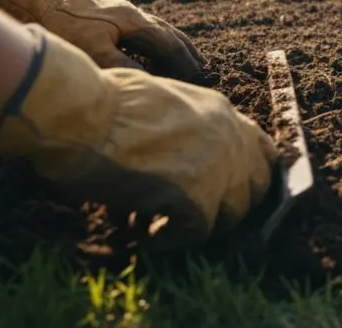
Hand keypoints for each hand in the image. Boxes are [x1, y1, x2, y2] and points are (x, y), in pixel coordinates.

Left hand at [0, 0, 203, 80]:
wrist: (37, 1)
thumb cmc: (65, 27)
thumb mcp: (95, 51)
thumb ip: (123, 66)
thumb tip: (149, 78)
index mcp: (134, 21)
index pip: (167, 43)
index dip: (183, 60)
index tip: (196, 74)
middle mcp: (132, 13)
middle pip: (167, 31)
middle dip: (185, 49)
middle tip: (201, 64)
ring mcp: (120, 10)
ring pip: (154, 27)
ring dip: (171, 42)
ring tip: (183, 55)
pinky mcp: (108, 12)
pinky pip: (141, 26)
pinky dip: (154, 38)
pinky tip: (149, 46)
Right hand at [0, 26, 276, 248]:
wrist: (82, 113)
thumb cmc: (100, 102)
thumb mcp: (159, 102)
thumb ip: (182, 126)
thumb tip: (176, 153)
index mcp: (220, 111)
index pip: (259, 149)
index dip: (243, 174)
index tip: (220, 189)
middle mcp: (230, 137)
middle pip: (257, 185)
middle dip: (227, 204)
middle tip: (189, 214)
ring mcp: (218, 168)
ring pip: (232, 213)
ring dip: (198, 224)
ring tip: (156, 224)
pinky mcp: (196, 198)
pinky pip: (196, 233)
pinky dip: (170, 239)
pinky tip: (143, 234)